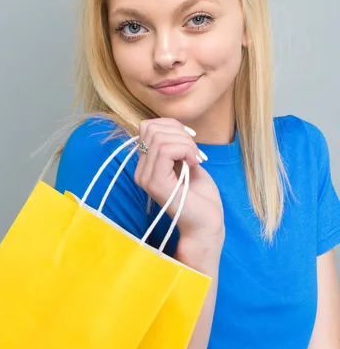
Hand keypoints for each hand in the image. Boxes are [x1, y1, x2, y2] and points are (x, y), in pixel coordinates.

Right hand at [134, 118, 224, 254]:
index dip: (172, 126)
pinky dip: (186, 150)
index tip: (190, 143)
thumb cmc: (200, 195)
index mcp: (146, 164)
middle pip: (152, 128)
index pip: (149, 127)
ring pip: (160, 137)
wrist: (206, 223)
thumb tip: (172, 125)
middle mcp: (141, 170)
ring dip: (186, 143)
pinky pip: (166, 150)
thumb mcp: (186, 160)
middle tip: (195, 152)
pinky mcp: (156, 183)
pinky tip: (195, 163)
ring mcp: (146, 177)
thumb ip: (176, 144)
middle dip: (180, 133)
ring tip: (196, 159)